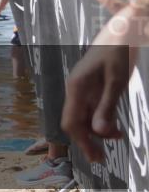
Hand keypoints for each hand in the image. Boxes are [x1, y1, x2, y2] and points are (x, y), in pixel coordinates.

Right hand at [62, 42, 133, 162]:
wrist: (120, 32)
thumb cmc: (118, 53)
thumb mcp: (116, 82)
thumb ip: (107, 107)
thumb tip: (99, 133)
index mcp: (76, 88)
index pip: (71, 121)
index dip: (81, 141)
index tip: (94, 157)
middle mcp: (75, 90)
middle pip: (74, 121)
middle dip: (86, 140)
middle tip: (102, 158)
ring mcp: (82, 89)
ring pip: (83, 117)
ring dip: (96, 131)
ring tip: (118, 136)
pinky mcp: (90, 88)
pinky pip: (91, 110)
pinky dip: (101, 121)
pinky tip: (114, 125)